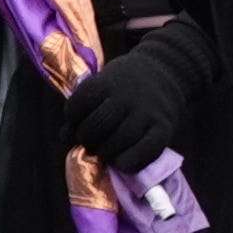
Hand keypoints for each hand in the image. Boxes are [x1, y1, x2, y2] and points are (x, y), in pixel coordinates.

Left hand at [64, 24, 210, 171]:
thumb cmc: (124, 84)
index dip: (73, 118)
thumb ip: (82, 107)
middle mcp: (127, 96)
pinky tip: (122, 160)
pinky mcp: (163, 128)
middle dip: (87, 139)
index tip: (78, 121)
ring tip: (105, 151)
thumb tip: (65, 137)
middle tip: (91, 142)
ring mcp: (147, 112)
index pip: (79, 105)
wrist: (167, 70)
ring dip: (105, 153)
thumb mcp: (102, 83)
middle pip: (96, 126)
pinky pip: (143, 152)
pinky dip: (128, 162)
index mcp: (107, 82)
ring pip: (117, 142)